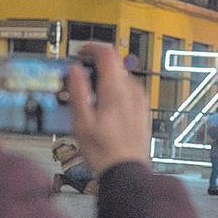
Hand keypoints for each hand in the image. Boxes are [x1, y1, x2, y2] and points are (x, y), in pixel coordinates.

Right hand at [70, 43, 150, 173]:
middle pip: (114, 64)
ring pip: (121, 77)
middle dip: (95, 66)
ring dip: (105, 79)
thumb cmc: (104, 150)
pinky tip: (104, 107)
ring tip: (90, 97)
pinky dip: (115, 91)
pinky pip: (128, 91)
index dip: (91, 47)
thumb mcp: (82, 121)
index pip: (107, 53)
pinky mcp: (142, 110)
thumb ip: (78, 91)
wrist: (126, 170)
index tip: (80, 52)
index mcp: (116, 89)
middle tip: (79, 77)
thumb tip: (75, 69)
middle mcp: (132, 91)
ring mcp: (140, 100)